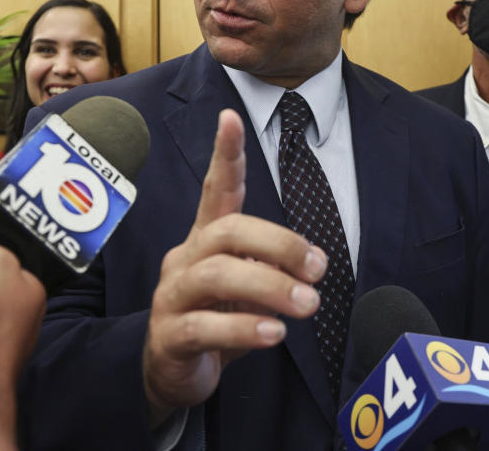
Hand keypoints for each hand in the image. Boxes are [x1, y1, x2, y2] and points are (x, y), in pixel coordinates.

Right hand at [142, 109, 326, 424]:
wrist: (169, 372)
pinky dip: (243, 329)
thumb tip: (313, 264)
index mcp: (206, 240)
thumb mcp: (245, 288)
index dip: (224, 154)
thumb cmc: (215, 319)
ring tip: (308, 304)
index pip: (216, 189)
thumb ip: (271, 269)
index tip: (230, 117)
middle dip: (278, 244)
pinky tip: (274, 334)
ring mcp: (172, 297)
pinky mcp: (169, 337)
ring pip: (214, 276)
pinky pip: (203, 328)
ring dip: (269, 286)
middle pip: (225, 231)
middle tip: (319, 268)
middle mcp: (185, 259)